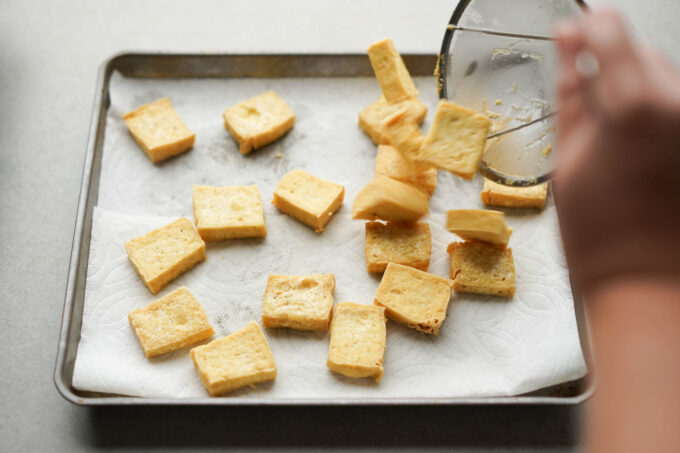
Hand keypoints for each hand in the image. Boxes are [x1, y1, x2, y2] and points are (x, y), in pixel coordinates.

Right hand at [554, 7, 679, 295]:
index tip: (572, 38)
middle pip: (644, 53)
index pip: (610, 29)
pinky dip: (659, 117)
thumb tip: (567, 42)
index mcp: (634, 106)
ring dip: (640, 94)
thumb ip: (571, 92)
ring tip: (621, 145)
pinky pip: (678, 108)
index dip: (586, 29)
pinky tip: (643, 154)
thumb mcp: (568, 158)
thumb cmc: (597, 233)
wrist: (648, 283)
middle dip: (615, 69)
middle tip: (592, 111)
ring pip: (667, 79)